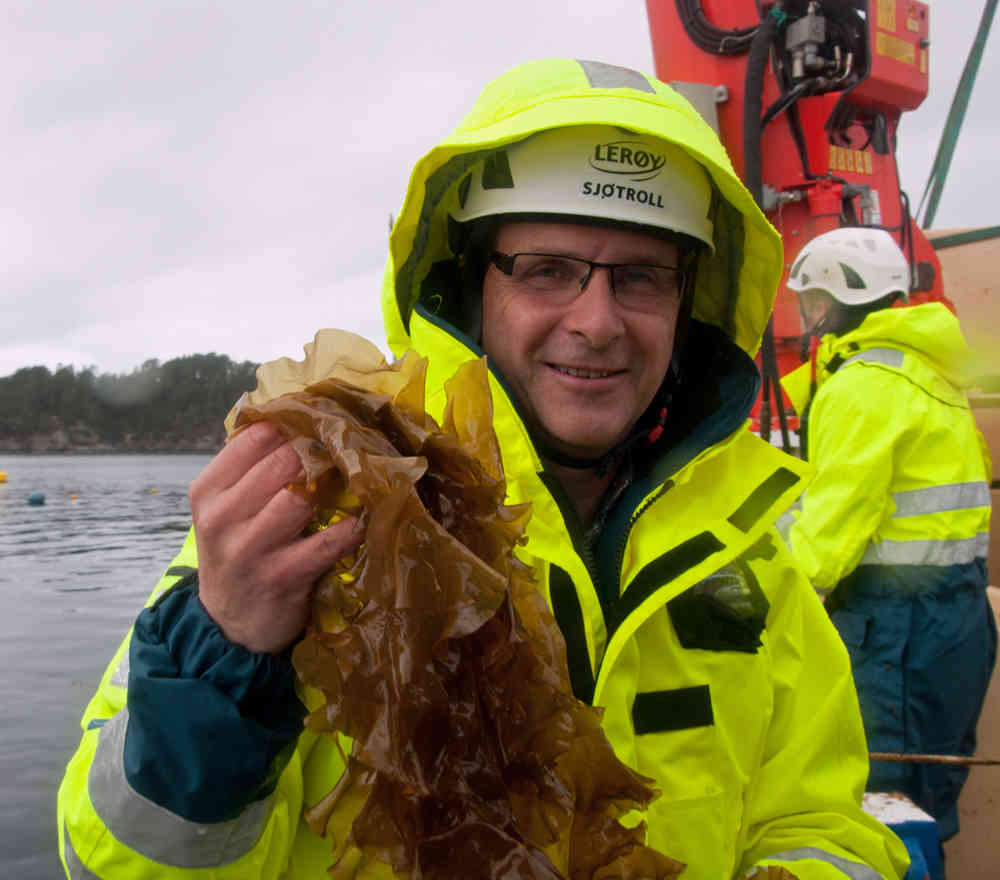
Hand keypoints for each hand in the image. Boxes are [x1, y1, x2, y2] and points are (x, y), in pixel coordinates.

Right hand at [190, 421, 363, 653]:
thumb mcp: (226, 508)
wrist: (230, 624)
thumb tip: (292, 414)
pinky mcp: (281, 577)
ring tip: (355, 478)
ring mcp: (250, 550)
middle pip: (281, 463)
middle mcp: (222, 518)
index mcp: (208, 491)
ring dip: (335, 486)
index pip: (253, 438)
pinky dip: (350, 529)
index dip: (294, 424)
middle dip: (320, 452)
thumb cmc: (238, 551)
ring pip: (301, 498)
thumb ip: (249, 466)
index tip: (321, 421)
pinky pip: (327, 543)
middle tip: (347, 447)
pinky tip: (359, 521)